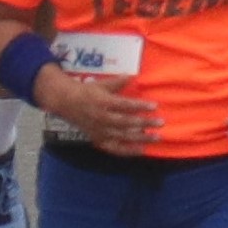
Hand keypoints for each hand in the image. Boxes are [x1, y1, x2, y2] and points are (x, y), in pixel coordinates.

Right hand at [45, 69, 159, 153]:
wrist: (66, 103)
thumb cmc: (88, 91)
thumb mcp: (102, 84)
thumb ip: (119, 82)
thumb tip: (133, 76)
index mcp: (103, 103)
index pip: (125, 105)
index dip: (140, 106)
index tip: (155, 106)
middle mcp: (102, 118)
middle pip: (126, 123)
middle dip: (145, 123)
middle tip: (161, 123)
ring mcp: (100, 131)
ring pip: (123, 137)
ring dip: (141, 138)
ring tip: (157, 137)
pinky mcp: (98, 140)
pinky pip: (114, 149)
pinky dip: (128, 151)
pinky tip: (142, 150)